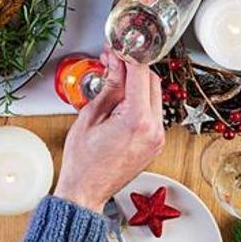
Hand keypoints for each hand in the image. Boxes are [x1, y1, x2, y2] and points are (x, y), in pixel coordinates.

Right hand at [52, 49, 164, 211]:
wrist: (86, 193)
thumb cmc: (83, 162)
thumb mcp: (91, 116)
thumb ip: (109, 86)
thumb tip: (116, 63)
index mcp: (137, 120)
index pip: (140, 74)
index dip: (128, 56)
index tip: (118, 48)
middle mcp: (154, 129)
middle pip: (152, 81)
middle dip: (133, 68)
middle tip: (112, 61)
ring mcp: (157, 138)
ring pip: (154, 95)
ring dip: (137, 83)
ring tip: (113, 79)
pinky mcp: (155, 143)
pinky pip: (152, 112)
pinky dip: (140, 100)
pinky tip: (121, 98)